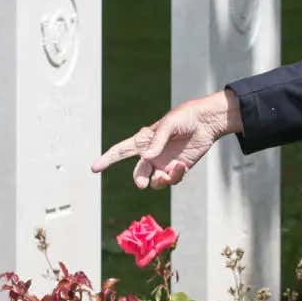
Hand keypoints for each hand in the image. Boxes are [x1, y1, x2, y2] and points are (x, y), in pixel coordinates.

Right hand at [91, 89, 240, 189]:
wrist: (207, 122)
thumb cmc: (186, 117)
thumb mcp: (170, 124)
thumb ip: (158, 141)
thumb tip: (147, 158)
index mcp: (144, 140)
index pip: (121, 151)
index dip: (107, 159)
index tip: (94, 168)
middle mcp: (151, 154)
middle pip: (139, 173)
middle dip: (140, 179)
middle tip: (143, 184)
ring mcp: (164, 164)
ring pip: (155, 182)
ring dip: (160, 181)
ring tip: (168, 174)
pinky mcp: (177, 170)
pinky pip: (171, 180)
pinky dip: (175, 176)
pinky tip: (181, 167)